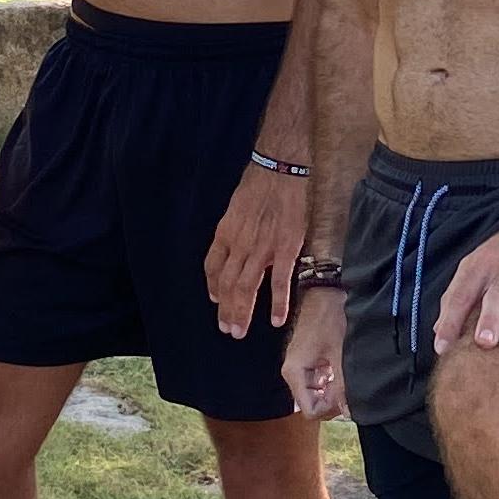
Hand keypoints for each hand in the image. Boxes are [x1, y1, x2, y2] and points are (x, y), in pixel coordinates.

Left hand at [206, 163, 309, 335]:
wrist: (281, 167)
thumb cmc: (260, 182)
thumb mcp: (237, 205)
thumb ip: (234, 228)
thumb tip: (232, 242)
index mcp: (226, 232)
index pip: (213, 267)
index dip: (213, 287)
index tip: (216, 301)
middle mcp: (239, 244)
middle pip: (227, 284)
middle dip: (226, 309)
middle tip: (228, 329)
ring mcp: (262, 248)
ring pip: (246, 287)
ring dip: (242, 312)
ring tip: (239, 331)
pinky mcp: (285, 248)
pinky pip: (278, 282)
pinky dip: (276, 303)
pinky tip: (275, 320)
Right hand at [282, 286, 348, 418]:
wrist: (326, 292)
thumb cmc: (331, 318)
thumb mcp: (340, 354)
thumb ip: (342, 385)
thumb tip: (349, 412)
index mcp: (294, 372)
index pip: (310, 410)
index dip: (331, 407)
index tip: (346, 394)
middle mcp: (293, 373)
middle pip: (313, 404)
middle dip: (334, 400)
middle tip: (350, 385)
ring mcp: (300, 368)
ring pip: (318, 395)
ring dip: (334, 390)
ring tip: (347, 374)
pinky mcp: (308, 362)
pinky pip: (320, 383)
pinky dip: (333, 381)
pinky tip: (343, 368)